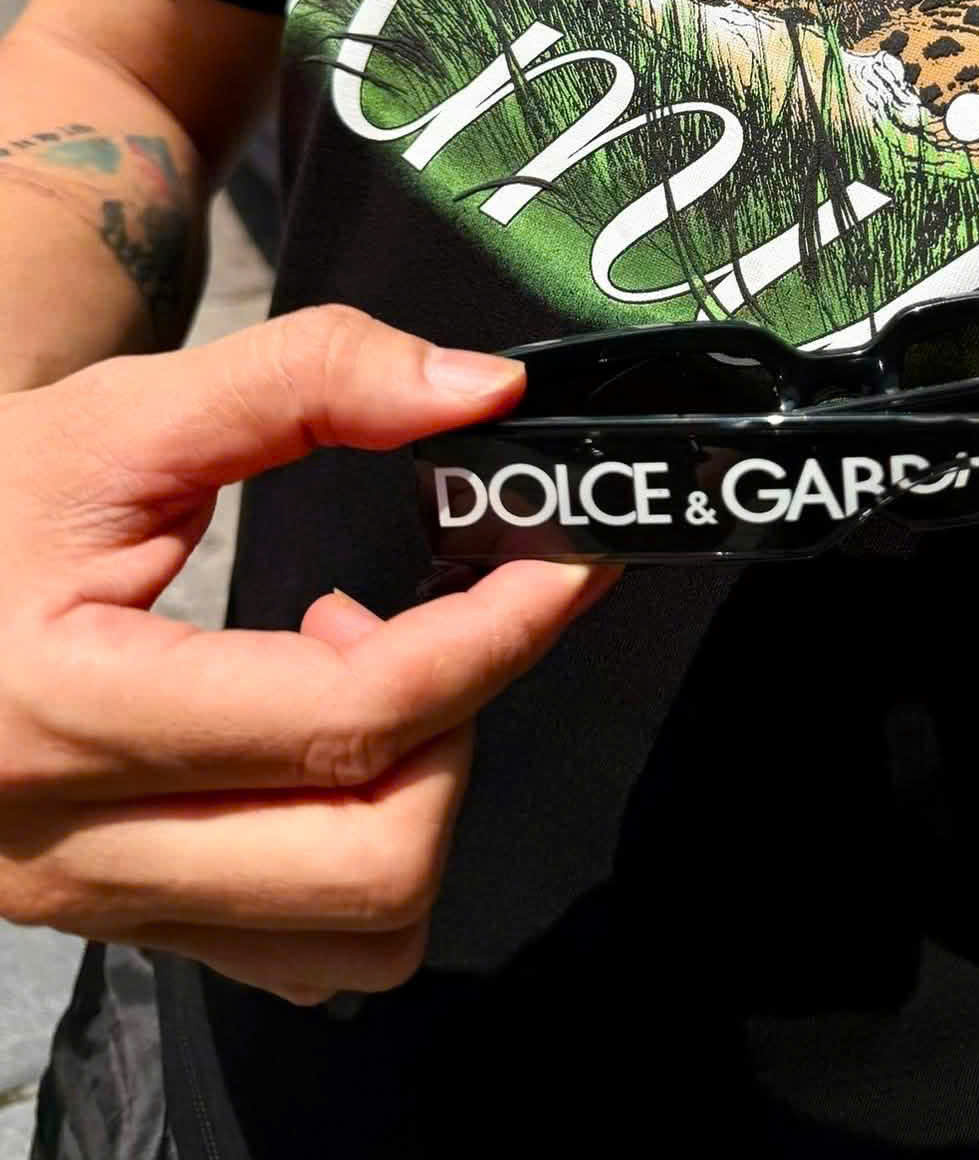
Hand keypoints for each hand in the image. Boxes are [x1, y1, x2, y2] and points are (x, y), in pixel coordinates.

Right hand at [0, 305, 615, 1002]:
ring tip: (358, 671)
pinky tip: (316, 742)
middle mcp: (76, 848)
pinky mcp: (119, 921)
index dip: (492, 635)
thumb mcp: (120, 414)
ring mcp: (96, 905)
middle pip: (370, 864)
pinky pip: (299, 948)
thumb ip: (305, 378)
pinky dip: (360, 849)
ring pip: (350, 940)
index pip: (344, 717)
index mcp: (65, 710)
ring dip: (415, 801)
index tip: (564, 562)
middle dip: (461, 729)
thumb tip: (478, 390)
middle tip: (442, 618)